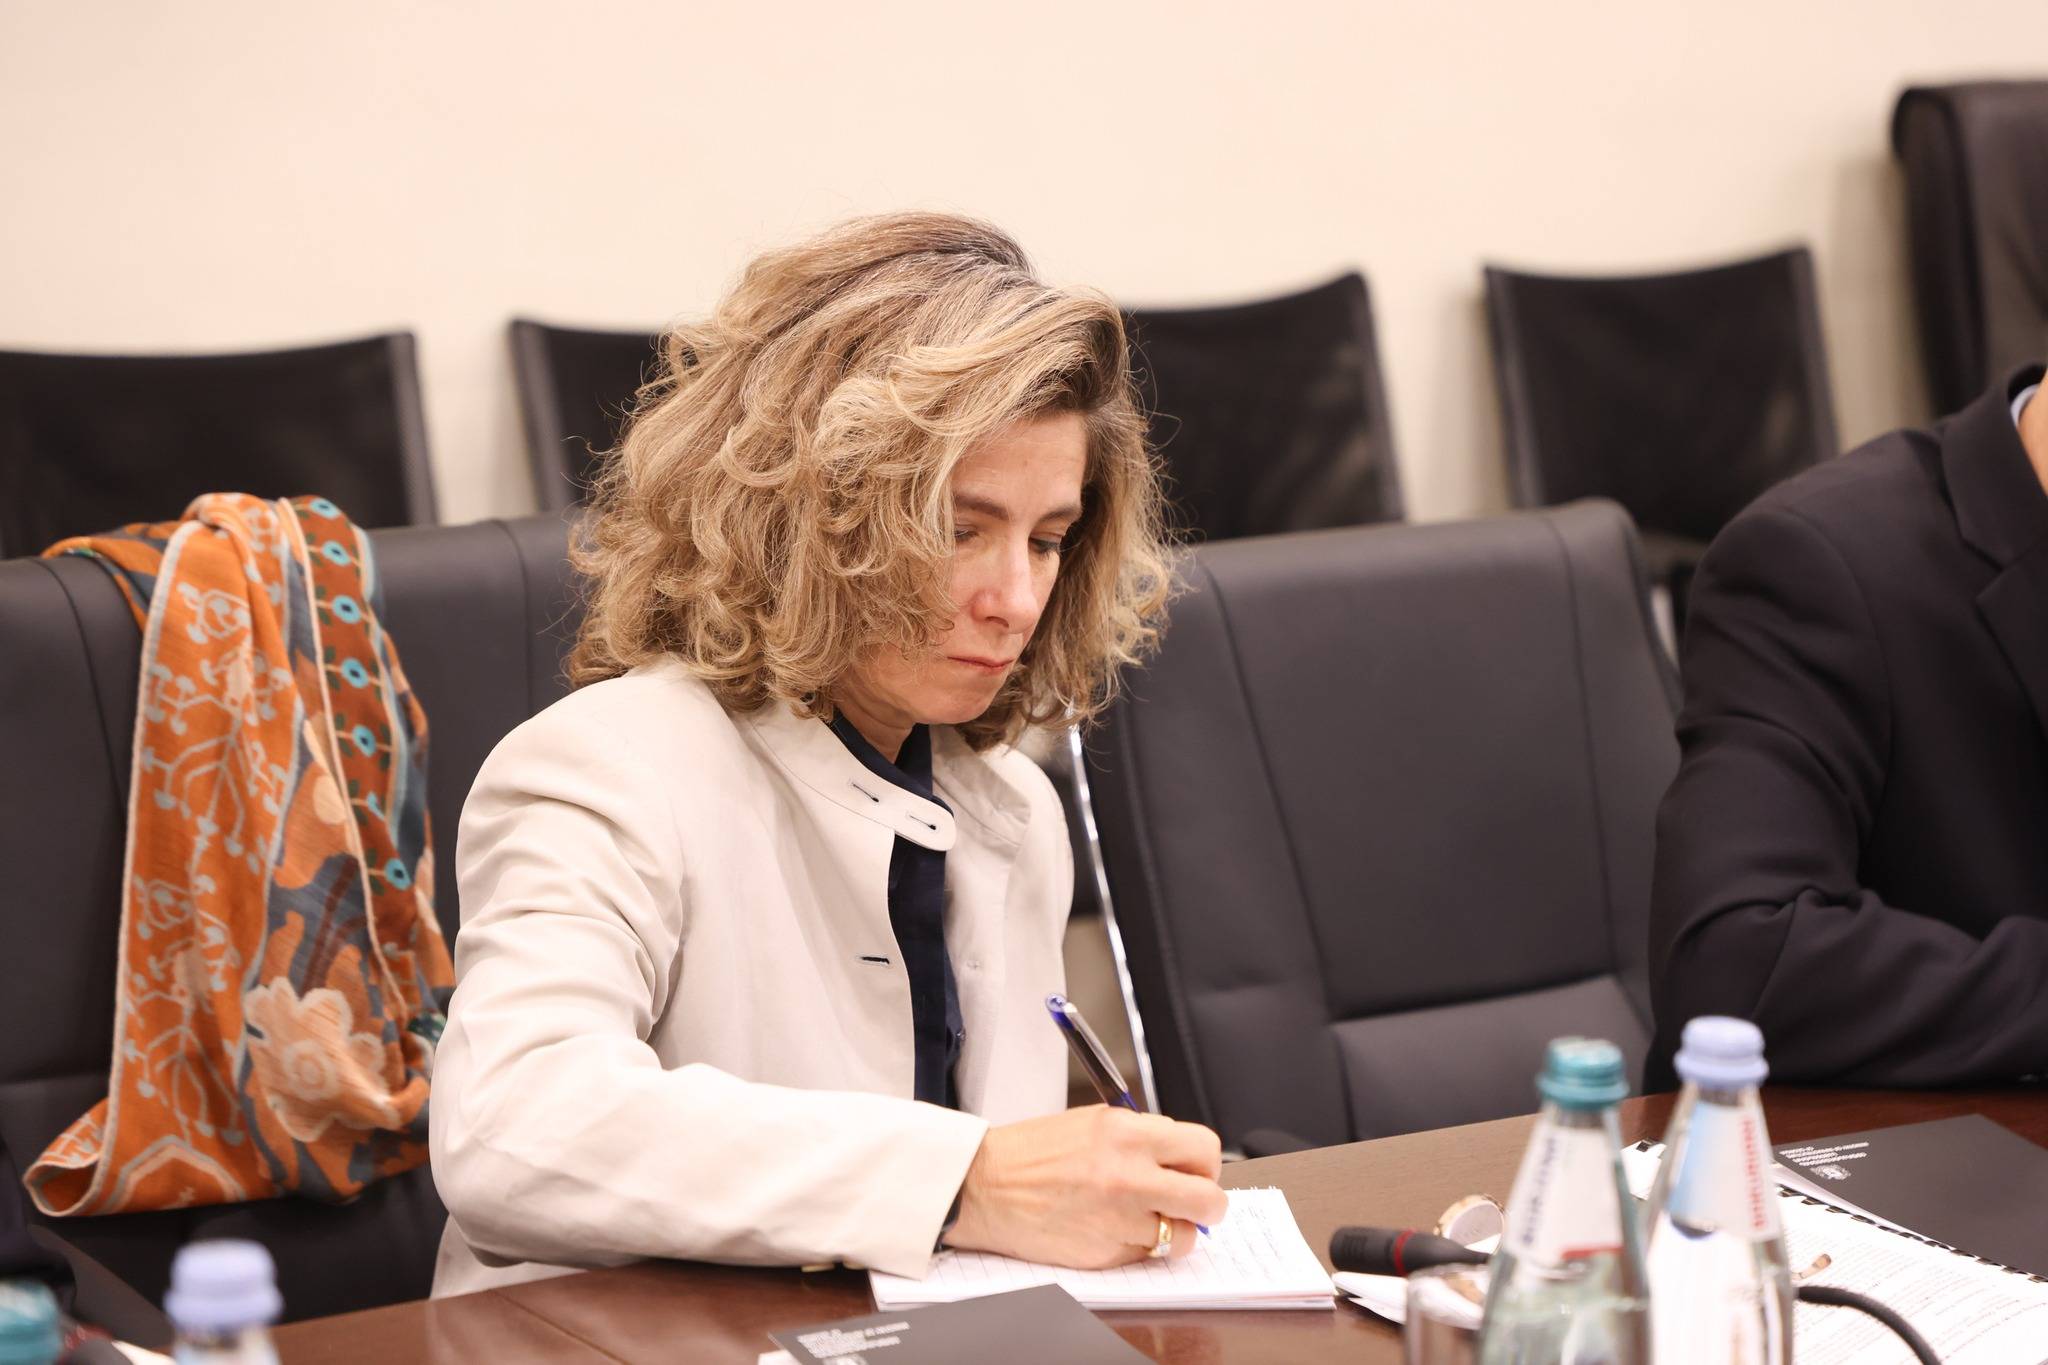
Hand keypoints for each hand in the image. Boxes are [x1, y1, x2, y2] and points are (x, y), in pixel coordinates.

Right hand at [942, 1105, 1227, 1267]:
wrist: (983, 1187)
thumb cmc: (1032, 1154)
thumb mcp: (1093, 1123)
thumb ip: (1142, 1136)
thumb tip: (1182, 1156)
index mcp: (1127, 1133)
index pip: (1203, 1148)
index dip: (1206, 1163)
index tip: (1197, 1170)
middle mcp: (1129, 1175)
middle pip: (1209, 1198)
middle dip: (1209, 1204)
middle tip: (1193, 1203)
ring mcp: (1119, 1218)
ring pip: (1185, 1237)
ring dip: (1176, 1231)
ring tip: (1151, 1220)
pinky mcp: (1106, 1253)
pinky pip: (1147, 1255)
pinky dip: (1141, 1247)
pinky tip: (1116, 1230)